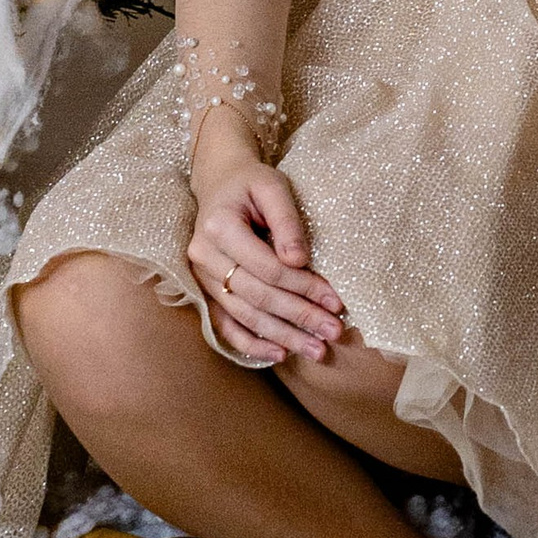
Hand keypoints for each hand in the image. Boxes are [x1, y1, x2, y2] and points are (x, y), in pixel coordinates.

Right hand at [187, 116, 344, 366]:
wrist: (220, 183)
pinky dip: (251, 343)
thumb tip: (300, 261)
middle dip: (299, 317)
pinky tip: (280, 354)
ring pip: (244, 315)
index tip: (336, 301)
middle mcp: (204, 256)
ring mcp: (202, 277)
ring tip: (316, 350)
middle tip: (334, 333)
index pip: (267, 267)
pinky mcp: (206, 291)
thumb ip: (286, 222)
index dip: (303, 286)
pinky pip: (225, 324)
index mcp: (219, 226)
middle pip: (258, 296)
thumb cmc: (251, 183)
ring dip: (283, 336)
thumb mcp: (273, 187)